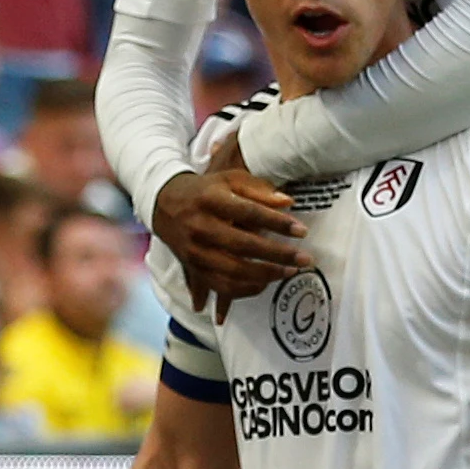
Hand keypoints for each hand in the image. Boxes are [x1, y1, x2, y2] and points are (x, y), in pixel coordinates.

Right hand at [151, 145, 308, 308]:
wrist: (164, 203)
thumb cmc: (206, 190)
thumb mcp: (230, 179)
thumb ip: (259, 190)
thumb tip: (288, 202)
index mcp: (210, 200)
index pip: (249, 212)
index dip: (277, 223)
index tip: (302, 231)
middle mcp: (200, 226)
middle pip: (243, 246)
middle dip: (278, 255)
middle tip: (305, 259)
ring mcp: (195, 251)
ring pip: (232, 271)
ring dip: (265, 275)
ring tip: (289, 272)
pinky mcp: (192, 267)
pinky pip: (220, 286)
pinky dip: (244, 289)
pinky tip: (265, 284)